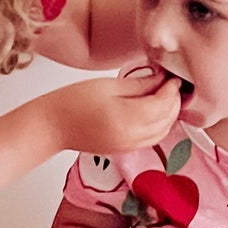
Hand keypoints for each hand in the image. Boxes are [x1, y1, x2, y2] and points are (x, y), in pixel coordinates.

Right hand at [47, 71, 181, 157]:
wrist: (52, 127)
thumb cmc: (73, 102)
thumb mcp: (108, 85)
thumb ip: (139, 84)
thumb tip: (161, 80)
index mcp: (128, 118)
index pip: (163, 104)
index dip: (172, 90)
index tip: (173, 77)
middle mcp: (132, 137)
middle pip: (167, 120)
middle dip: (174, 101)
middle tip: (171, 84)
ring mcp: (129, 146)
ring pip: (163, 132)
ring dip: (169, 114)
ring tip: (164, 96)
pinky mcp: (125, 150)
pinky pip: (152, 139)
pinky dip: (160, 125)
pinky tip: (154, 111)